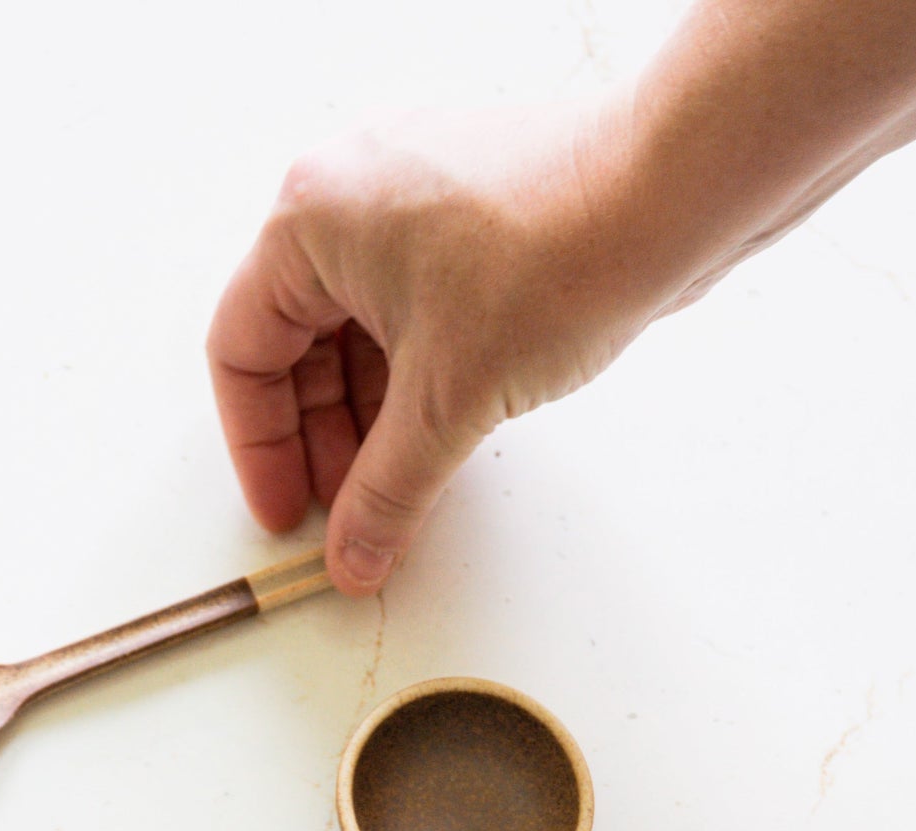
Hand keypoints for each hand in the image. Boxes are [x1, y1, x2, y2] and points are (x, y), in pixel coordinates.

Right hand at [208, 103, 671, 595]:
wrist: (673, 193)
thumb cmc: (558, 251)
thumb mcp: (447, 404)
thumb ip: (386, 493)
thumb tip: (354, 554)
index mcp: (309, 219)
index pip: (242, 351)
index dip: (261, 448)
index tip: (290, 511)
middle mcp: (350, 193)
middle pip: (298, 343)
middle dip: (323, 439)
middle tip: (349, 512)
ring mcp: (411, 195)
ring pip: (359, 329)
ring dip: (372, 415)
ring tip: (400, 486)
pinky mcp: (466, 211)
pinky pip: (411, 306)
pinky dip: (415, 374)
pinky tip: (440, 433)